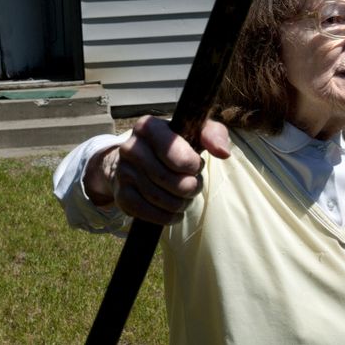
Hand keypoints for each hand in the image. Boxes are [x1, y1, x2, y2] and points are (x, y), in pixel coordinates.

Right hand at [85, 116, 229, 224]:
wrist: (137, 162)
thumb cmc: (173, 147)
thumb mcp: (194, 132)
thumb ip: (214, 134)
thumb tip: (223, 152)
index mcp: (148, 126)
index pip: (177, 155)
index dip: (192, 166)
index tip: (195, 165)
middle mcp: (130, 147)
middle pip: (170, 180)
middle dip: (190, 188)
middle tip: (193, 185)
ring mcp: (123, 172)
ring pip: (162, 199)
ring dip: (181, 203)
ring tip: (184, 197)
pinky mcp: (121, 195)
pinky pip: (150, 213)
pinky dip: (168, 217)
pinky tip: (173, 211)